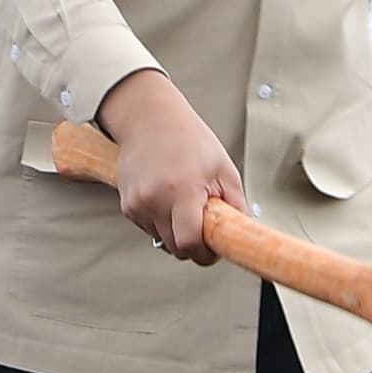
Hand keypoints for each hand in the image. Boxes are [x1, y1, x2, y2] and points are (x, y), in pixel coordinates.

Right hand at [94, 69, 244, 263]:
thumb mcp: (223, 168)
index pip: (190, 243)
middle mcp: (154, 199)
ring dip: (176, 231)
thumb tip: (244, 235)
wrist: (148, 118)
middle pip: (176, 248)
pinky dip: (161, 221)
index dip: (205, 254)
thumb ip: (236, 205)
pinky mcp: (127, 205)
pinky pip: (149, 228)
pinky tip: (167, 197)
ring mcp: (137, 204)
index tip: (214, 249)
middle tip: (204, 222)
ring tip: (183, 201)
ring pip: (162, 240)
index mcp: (182, 190)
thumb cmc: (188, 139)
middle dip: (193, 243)